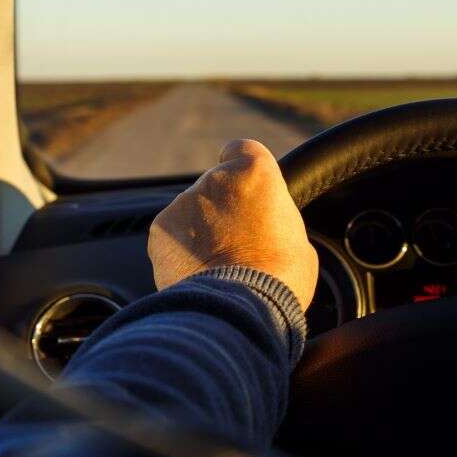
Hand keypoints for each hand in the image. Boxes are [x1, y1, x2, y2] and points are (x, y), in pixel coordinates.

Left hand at [148, 139, 318, 308]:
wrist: (240, 307)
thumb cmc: (280, 275)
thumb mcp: (296, 236)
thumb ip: (274, 217)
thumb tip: (267, 225)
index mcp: (254, 171)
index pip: (240, 149)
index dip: (241, 169)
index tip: (246, 189)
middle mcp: (213, 179)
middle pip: (215, 185)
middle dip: (222, 208)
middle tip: (238, 242)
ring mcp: (182, 204)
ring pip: (191, 212)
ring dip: (201, 231)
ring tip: (220, 266)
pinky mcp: (160, 231)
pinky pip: (172, 236)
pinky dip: (180, 251)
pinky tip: (200, 274)